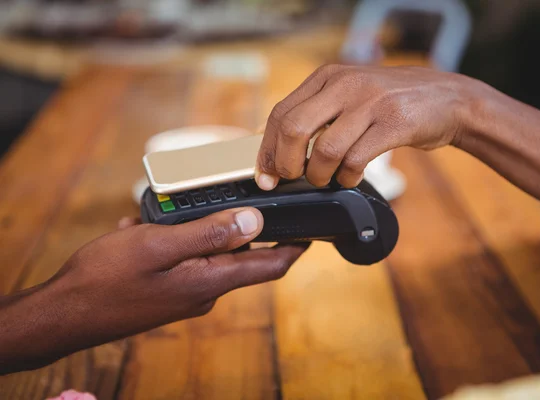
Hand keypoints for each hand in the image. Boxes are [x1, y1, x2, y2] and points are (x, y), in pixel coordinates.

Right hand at [0, 208, 306, 373]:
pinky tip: (143, 230)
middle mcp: (204, 291)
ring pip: (205, 253)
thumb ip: (209, 234)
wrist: (65, 313)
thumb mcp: (159, 246)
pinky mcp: (167, 293)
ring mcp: (185, 294)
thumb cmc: (107, 279)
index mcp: (210, 281)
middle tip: (221, 200)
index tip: (310, 231)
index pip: (270, 268)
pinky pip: (181, 260)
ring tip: (165, 214)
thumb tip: (255, 224)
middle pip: (237, 256)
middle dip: (233, 227)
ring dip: (194, 231)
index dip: (293, 249)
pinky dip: (171, 241)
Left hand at [255, 64, 479, 188]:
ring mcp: (370, 102)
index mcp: (328, 76)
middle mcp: (345, 84)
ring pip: (325, 149)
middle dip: (287, 164)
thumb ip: (318, 113)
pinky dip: (348, 176)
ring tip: (327, 179)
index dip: (268, 149)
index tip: (267, 175)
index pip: (281, 113)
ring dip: (320, 175)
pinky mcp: (394, 122)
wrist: (447, 99)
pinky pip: (356, 159)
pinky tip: (352, 176)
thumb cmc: (391, 103)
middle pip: (294, 128)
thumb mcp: (350, 95)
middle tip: (293, 179)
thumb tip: (280, 150)